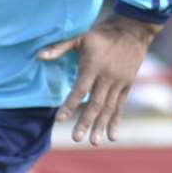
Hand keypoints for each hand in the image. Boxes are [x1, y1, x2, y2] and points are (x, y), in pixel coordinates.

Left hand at [37, 15, 158, 144]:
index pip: (80, 89)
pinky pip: (120, 106)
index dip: (70, 105)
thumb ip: (59, 47)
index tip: (59, 119)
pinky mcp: (127, 86)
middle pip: (95, 103)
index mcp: (93, 66)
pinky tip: (112, 136)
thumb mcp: (80, 37)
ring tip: (94, 142)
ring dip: (100, 125)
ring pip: (108, 108)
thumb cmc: (102, 34)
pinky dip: (116, 121)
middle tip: (76, 138)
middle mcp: (107, 77)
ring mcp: (119, 82)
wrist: (133, 30)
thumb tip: (38, 56)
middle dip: (85, 122)